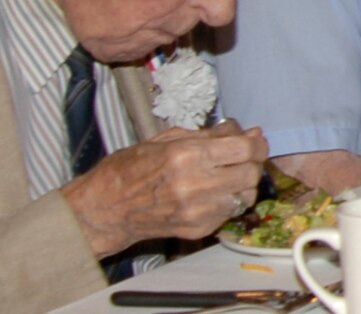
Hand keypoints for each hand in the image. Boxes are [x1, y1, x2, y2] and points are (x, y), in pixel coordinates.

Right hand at [61, 121, 268, 256]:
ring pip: (247, 195)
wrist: (103, 211)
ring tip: (227, 176)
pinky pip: (231, 213)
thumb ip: (210, 135)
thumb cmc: (129, 169)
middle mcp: (196, 185)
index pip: (245, 149)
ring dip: (243, 183)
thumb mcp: (166, 139)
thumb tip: (248, 132)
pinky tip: (213, 193)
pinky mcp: (198, 229)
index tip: (254, 141)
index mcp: (186, 156)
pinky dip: (229, 201)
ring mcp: (198, 211)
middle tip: (242, 158)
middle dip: (252, 162)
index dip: (256, 143)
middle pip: (251, 173)